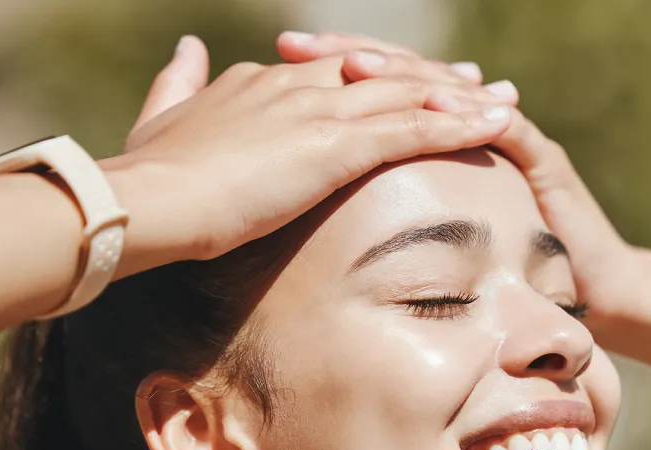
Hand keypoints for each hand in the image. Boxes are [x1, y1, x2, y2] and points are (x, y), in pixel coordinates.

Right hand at [102, 35, 516, 272]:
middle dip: (434, 80)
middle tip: (479, 82)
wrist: (145, 201)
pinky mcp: (332, 146)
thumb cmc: (147, 177)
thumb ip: (179, 83)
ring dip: (461, 100)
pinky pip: (410, 131)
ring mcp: (317, 113)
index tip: (411, 80)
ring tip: (505, 102)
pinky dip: (458, 127)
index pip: (335, 71)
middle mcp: (297, 87)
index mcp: (263, 84)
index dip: (379, 74)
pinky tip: (495, 127)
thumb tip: (188, 47)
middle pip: (382, 75)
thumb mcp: (161, 121)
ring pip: (406, 97)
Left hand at [282, 33, 650, 330]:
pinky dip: (468, 115)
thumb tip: (318, 214)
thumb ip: (389, 217)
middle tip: (294, 44)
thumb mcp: (430, 237)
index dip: (325, 70)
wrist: (592, 290)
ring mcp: (507, 135)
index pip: (376, 88)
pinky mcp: (544, 161)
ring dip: (399, 75)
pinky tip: (433, 108)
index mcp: (435, 137)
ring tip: (350, 64)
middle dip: (348, 55)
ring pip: (450, 90)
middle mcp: (469, 124)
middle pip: (404, 74)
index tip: (274, 60)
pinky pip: (507, 129)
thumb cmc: (506, 272)